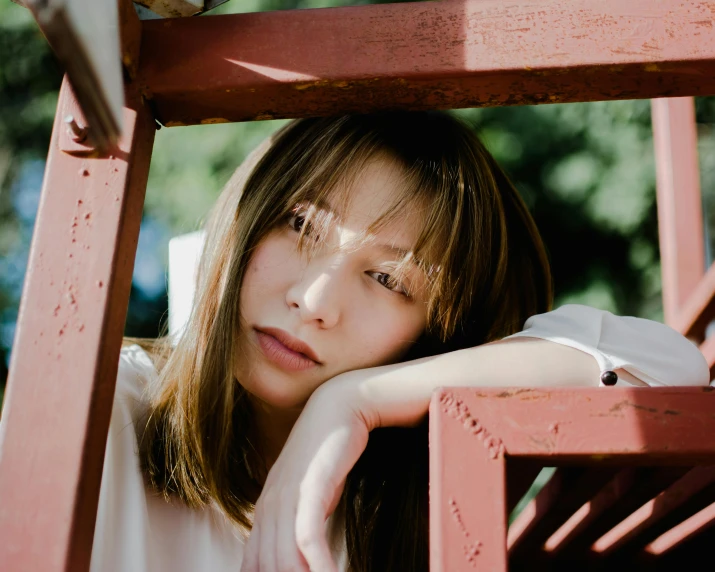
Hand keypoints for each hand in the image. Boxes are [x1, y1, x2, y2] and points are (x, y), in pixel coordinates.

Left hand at [240, 376, 372, 571]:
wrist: (341, 404)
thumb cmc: (331, 451)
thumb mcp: (312, 492)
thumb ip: (301, 521)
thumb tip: (305, 551)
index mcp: (266, 507)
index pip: (254, 563)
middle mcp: (270, 504)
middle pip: (266, 567)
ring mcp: (287, 495)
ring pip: (283, 560)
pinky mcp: (310, 487)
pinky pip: (308, 539)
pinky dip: (320, 567)